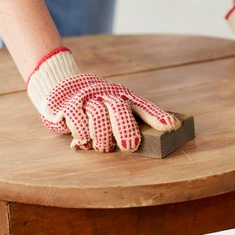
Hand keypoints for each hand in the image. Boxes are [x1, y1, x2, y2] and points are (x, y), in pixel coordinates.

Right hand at [26, 47, 180, 151]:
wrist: (62, 86)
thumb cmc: (97, 104)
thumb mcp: (115, 109)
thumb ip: (131, 122)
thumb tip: (160, 133)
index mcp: (123, 96)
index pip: (143, 105)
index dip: (157, 116)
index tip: (172, 127)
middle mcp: (107, 95)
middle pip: (119, 109)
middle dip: (125, 129)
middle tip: (129, 148)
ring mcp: (88, 98)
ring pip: (98, 115)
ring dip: (102, 136)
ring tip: (103, 148)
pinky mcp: (70, 105)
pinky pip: (77, 119)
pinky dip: (82, 133)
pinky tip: (84, 141)